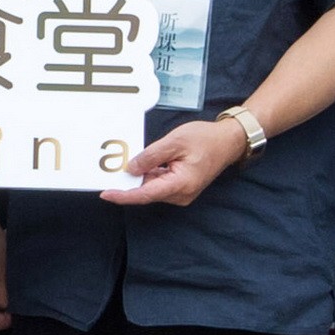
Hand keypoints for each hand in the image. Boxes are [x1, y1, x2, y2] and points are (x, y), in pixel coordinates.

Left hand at [102, 114, 251, 208]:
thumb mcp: (175, 142)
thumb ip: (151, 156)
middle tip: (116, 166)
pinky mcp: (182, 188)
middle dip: (132, 181)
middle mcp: (181, 194)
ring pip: (153, 187)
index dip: (124, 195)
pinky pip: (161, 184)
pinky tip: (150, 161)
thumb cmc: (206, 139)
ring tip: (141, 157)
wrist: (228, 141)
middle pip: (148, 192)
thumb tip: (131, 168)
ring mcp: (182, 193)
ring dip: (143, 175)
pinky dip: (152, 174)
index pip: (145, 195)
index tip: (106, 193)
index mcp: (180, 184)